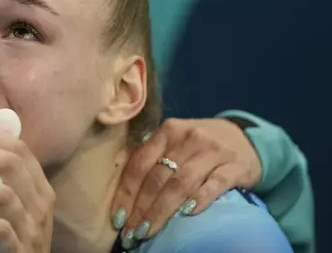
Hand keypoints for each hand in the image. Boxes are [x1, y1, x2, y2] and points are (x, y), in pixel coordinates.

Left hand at [0, 126, 55, 252]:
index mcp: (41, 188)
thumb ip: (4, 180)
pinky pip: (0, 230)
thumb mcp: (18, 205)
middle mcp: (41, 205)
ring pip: (6, 195)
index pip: (22, 150)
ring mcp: (32, 229)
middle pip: (13, 166)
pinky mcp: (20, 250)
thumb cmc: (17, 236)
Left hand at [111, 118, 261, 247]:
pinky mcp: (234, 166)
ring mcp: (212, 151)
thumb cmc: (200, 146)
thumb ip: (152, 157)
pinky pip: (214, 184)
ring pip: (181, 183)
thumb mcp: (175, 142)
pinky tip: (188, 214)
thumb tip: (124, 194)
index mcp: (167, 131)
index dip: (126, 193)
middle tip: (132, 231)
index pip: (139, 164)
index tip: (118, 218)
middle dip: (141, 208)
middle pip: (158, 177)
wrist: (245, 138)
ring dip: (162, 210)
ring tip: (149, 231)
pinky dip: (200, 199)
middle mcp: (188, 138)